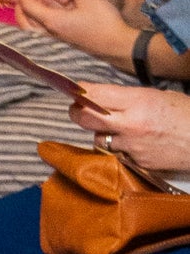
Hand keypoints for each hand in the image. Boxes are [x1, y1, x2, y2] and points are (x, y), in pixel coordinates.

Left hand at [16, 0, 142, 64]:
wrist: (118, 45)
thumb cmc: (104, 20)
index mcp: (52, 21)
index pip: (28, 7)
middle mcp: (50, 34)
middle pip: (24, 22)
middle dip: (20, 7)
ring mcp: (57, 42)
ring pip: (31, 32)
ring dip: (27, 18)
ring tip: (31, 6)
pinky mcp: (64, 45)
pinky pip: (41, 35)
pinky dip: (36, 25)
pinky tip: (47, 18)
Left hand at [69, 81, 189, 175]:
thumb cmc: (186, 115)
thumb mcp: (159, 96)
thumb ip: (129, 98)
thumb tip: (103, 97)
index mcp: (138, 102)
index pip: (94, 96)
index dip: (80, 93)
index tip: (75, 91)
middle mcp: (131, 124)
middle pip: (85, 118)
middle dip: (78, 112)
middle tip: (79, 109)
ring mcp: (133, 146)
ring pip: (99, 139)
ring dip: (101, 133)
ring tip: (115, 127)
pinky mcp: (138, 162)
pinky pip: (117, 153)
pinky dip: (120, 147)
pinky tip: (133, 142)